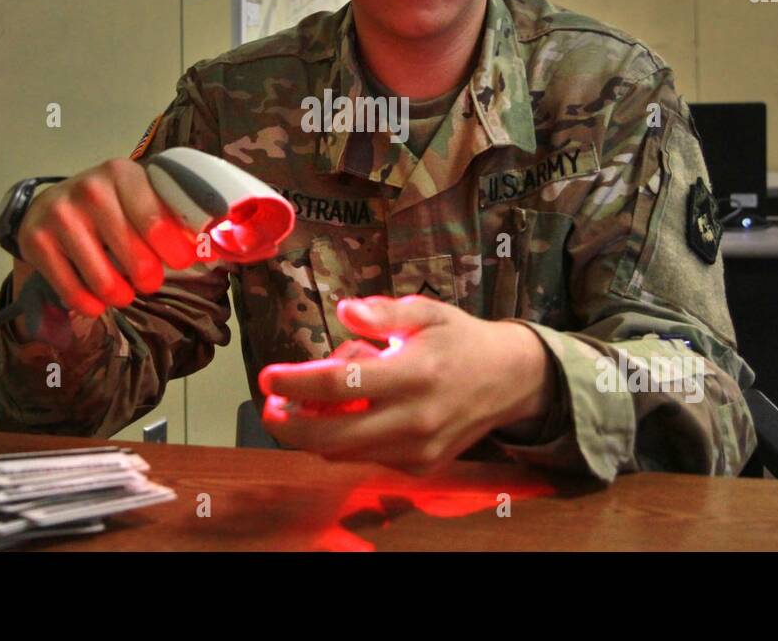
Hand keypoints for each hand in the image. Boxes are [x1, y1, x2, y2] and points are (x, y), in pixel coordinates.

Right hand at [16, 158, 200, 317]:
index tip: (182, 264)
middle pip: (135, 257)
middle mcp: (90, 190)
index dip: (176, 252)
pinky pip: (73, 291)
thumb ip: (175, 218)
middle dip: (150, 278)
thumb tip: (213, 250)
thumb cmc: (111, 205)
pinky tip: (97, 301)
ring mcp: (60, 216)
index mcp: (123, 173)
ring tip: (124, 291)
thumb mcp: (142, 197)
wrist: (52, 203)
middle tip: (150, 280)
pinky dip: (90, 305)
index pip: (157, 223)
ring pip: (104, 281)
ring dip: (121, 295)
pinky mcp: (36, 242)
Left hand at [258, 295, 555, 472]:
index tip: (267, 377)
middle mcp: (416, 419)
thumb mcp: (426, 312)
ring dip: (317, 431)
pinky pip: (367, 458)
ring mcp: (419, 449)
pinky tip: (358, 412)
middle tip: (272, 407)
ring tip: (320, 401)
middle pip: (331, 436)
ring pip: (344, 453)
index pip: (339, 384)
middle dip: (289, 426)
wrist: (509, 380)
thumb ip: (383, 312)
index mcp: (414, 373)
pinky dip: (349, 440)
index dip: (295, 383)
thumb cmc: (459, 340)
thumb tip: (344, 311)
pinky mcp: (421, 466)